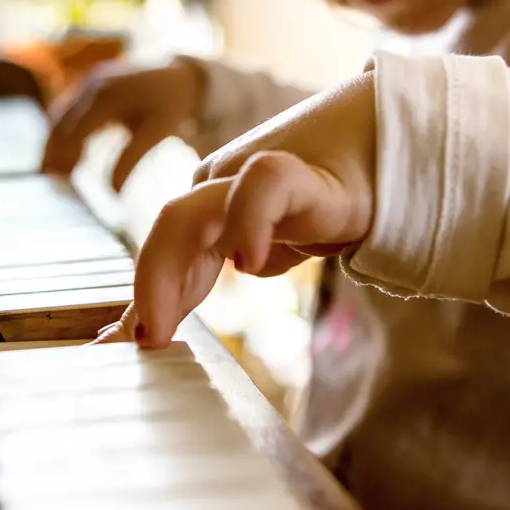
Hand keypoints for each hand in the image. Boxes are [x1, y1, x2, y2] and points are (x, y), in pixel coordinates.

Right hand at [40, 57, 204, 190]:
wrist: (179, 75)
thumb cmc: (170, 105)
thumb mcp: (156, 133)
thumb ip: (131, 161)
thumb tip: (113, 194)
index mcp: (107, 97)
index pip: (77, 130)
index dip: (65, 155)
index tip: (61, 179)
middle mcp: (92, 85)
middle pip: (61, 122)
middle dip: (53, 151)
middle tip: (50, 179)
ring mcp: (89, 81)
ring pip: (60, 115)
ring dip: (54, 141)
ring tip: (52, 170)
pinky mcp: (90, 84)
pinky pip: (68, 108)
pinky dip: (62, 130)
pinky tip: (63, 151)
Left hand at [109, 72, 377, 348]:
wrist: (388, 159)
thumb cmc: (315, 208)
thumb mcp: (258, 252)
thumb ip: (207, 279)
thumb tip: (149, 330)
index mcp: (207, 211)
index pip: (165, 254)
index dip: (146, 301)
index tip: (121, 349)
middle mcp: (220, 189)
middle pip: (168, 231)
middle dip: (147, 289)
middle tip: (138, 346)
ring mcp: (252, 178)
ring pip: (192, 211)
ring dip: (167, 272)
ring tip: (159, 327)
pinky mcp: (300, 174)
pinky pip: (262, 186)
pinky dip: (249, 223)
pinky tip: (249, 263)